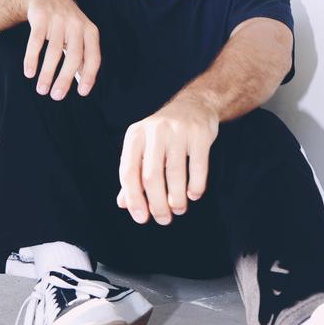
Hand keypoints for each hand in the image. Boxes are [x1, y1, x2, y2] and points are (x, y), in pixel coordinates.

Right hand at [23, 0, 100, 99]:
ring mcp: (58, 21)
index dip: (89, 76)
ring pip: (53, 51)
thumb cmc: (66, 22)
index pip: (93, 57)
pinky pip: (35, 42)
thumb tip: (85, 82)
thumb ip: (84, 55)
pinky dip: (32, 59)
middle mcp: (76, 25)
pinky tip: (29, 73)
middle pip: (73, 56)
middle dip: (65, 79)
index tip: (82, 93)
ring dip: (47, 73)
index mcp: (90, 31)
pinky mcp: (41, 19)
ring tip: (42, 90)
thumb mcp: (81, 35)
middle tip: (56, 96)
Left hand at [116, 94, 219, 224]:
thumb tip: (123, 204)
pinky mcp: (200, 133)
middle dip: (157, 204)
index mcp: (135, 135)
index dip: (134, 199)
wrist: (195, 104)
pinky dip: (196, 185)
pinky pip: (198, 166)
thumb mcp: (144, 147)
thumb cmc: (164, 133)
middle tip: (164, 219)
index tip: (141, 218)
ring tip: (179, 209)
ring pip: (175, 173)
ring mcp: (178, 130)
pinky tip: (193, 194)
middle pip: (151, 176)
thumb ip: (133, 174)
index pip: (128, 172)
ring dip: (176, 198)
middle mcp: (154, 131)